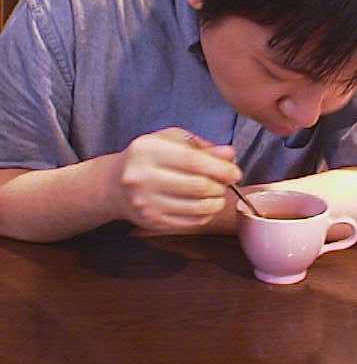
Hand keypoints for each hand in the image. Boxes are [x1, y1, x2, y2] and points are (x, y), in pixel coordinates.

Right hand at [114, 128, 240, 231]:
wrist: (115, 184)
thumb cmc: (149, 157)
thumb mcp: (171, 141)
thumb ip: (201, 147)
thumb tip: (229, 155)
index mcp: (147, 151)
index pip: (192, 161)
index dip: (220, 168)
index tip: (235, 172)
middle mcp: (142, 178)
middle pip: (197, 186)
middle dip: (220, 186)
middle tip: (227, 182)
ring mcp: (145, 203)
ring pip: (196, 208)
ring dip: (216, 202)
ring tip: (217, 193)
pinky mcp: (151, 221)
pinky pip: (190, 222)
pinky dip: (205, 214)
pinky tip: (205, 205)